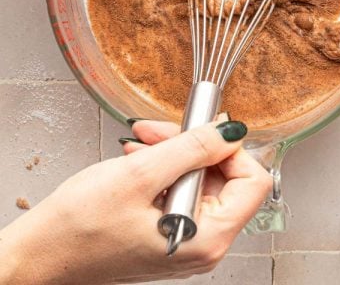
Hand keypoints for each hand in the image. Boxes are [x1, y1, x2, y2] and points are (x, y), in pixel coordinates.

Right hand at [0, 119, 271, 284]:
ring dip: (173, 152)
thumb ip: (192, 148)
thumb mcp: (139, 175)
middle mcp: (204, 243)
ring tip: (141, 142)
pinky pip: (181, 190)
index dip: (230, 149)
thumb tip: (232, 130)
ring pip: (200, 178)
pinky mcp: (169, 231)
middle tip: (159, 130)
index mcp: (208, 237)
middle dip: (194, 145)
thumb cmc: (77, 231)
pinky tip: (137, 158)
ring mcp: (187, 238)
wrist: (37, 258)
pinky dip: (162, 168)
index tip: (203, 130)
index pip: (253, 180)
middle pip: (225, 176)